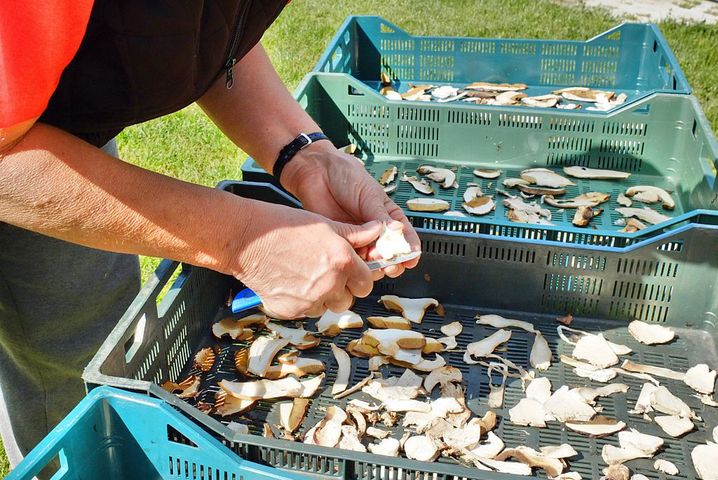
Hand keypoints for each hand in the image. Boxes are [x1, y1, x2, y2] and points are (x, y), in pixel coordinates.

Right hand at [226, 199, 382, 318]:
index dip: (360, 277)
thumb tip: (377, 231)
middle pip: (350, 299)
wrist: (246, 239)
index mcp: (342, 261)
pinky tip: (292, 282)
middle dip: (343, 289)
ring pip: (328, 307)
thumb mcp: (324, 224)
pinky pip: (306, 312)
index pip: (367, 282)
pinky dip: (302, 302)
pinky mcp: (291, 311)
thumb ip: (354, 233)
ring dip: (323, 296)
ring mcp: (310, 300)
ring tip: (307, 275)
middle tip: (328, 273)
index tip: (353, 272)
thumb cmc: (281, 227)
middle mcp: (329, 284)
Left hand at [281, 141, 420, 277]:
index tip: (411, 257)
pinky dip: (357, 261)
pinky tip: (358, 257)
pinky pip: (353, 257)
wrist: (318, 173)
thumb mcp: (370, 196)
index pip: (405, 236)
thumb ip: (382, 217)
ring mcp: (360, 237)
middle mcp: (375, 230)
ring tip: (373, 257)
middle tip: (391, 262)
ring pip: (372, 259)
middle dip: (392, 260)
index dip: (410, 249)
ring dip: (374, 263)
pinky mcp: (344, 241)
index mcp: (388, 216)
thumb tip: (398, 231)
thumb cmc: (347, 177)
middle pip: (390, 253)